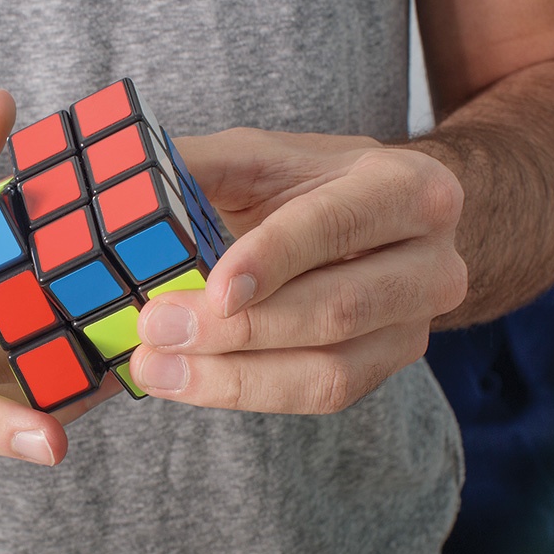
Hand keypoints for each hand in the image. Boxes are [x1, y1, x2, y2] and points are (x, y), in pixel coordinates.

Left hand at [129, 129, 467, 413]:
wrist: (373, 222)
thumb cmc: (306, 185)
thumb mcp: (258, 157)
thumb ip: (199, 167)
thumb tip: (122, 182)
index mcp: (405, 188)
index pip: (337, 226)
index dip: (274, 259)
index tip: (215, 289)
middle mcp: (432, 261)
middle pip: (337, 309)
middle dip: (237, 330)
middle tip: (155, 326)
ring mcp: (416, 324)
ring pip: (330, 370)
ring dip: (234, 378)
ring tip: (156, 368)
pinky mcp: (386, 367)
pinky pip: (320, 396)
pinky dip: (247, 393)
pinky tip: (186, 380)